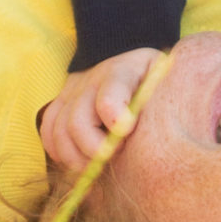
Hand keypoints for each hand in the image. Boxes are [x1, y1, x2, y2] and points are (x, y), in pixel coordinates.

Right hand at [40, 48, 163, 172]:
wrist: (128, 52)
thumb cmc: (153, 75)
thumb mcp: (164, 78)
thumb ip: (163, 99)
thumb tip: (172, 132)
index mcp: (122, 72)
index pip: (110, 96)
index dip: (114, 117)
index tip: (127, 133)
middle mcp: (90, 82)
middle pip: (77, 122)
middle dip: (94, 149)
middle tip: (113, 159)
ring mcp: (71, 93)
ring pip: (59, 132)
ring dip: (76, 158)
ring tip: (97, 169)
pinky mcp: (60, 104)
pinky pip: (48, 133)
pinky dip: (60, 153)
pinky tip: (79, 164)